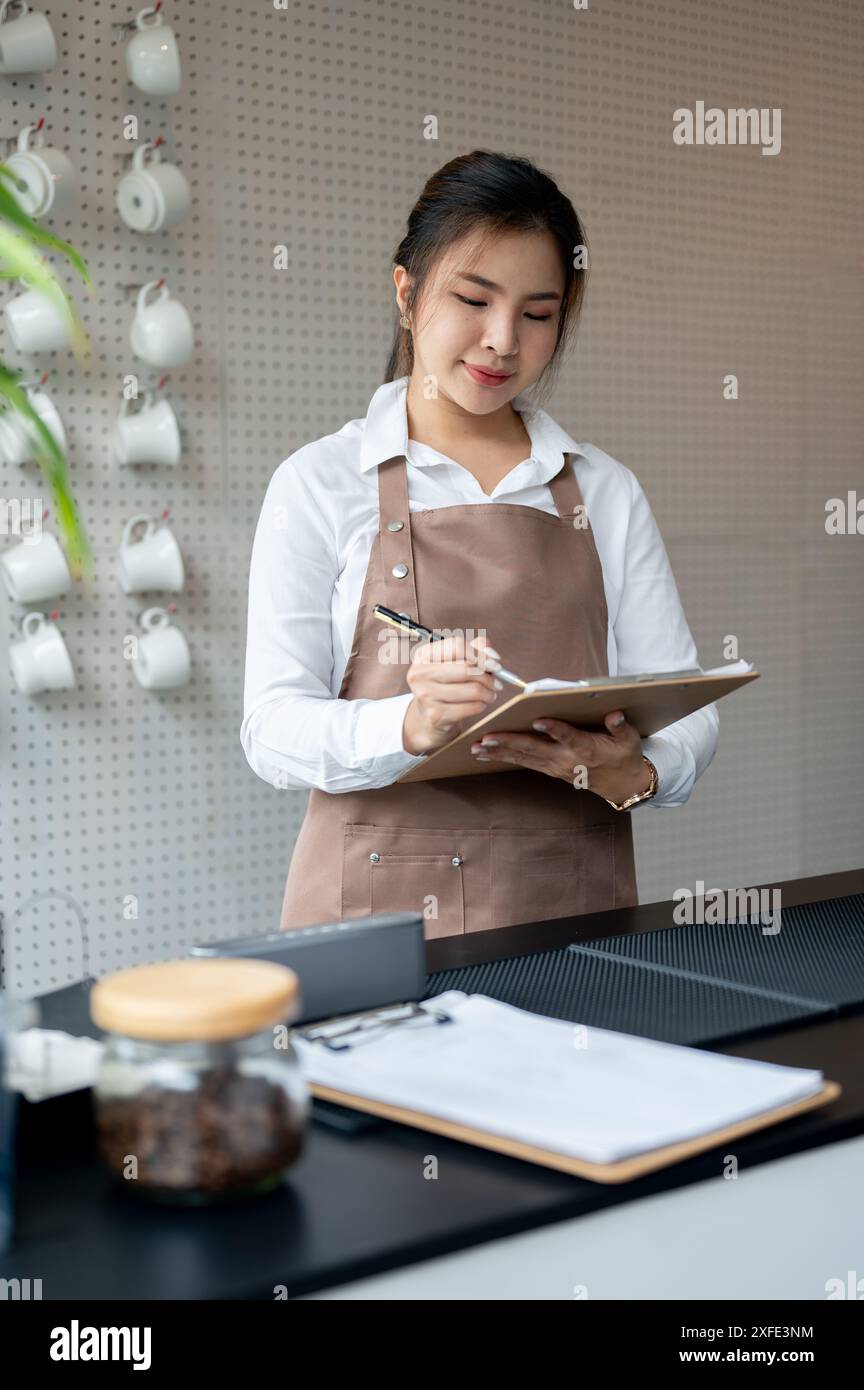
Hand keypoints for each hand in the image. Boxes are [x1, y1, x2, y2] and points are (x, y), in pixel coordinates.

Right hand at [403, 633, 502, 754]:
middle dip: (488, 676)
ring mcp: (426, 695)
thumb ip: (475, 649)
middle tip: (497, 683)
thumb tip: (491, 655)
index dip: (480, 654)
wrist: (429, 716)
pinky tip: (480, 704)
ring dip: (488, 693)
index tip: (495, 664)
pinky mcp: (435, 715)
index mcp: (423, 654)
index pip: (457, 646)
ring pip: (472, 689)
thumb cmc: (446, 684)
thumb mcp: (456, 661)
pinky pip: (471, 707)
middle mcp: (420, 673)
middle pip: (466, 668)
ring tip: (490, 694)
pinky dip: (482, 705)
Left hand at [470, 709, 652, 802]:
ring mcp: (555, 766)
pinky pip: (523, 762)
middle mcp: (566, 759)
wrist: (622, 784)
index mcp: (586, 749)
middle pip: (534, 749)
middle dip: (508, 743)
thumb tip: (615, 713)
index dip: (554, 729)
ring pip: (523, 757)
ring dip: (498, 752)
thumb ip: (620, 726)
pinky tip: (484, 753)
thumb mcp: (629, 740)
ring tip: (475, 747)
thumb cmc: (623, 756)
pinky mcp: (549, 769)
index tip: (538, 720)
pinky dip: (503, 757)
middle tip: (485, 738)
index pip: (568, 737)